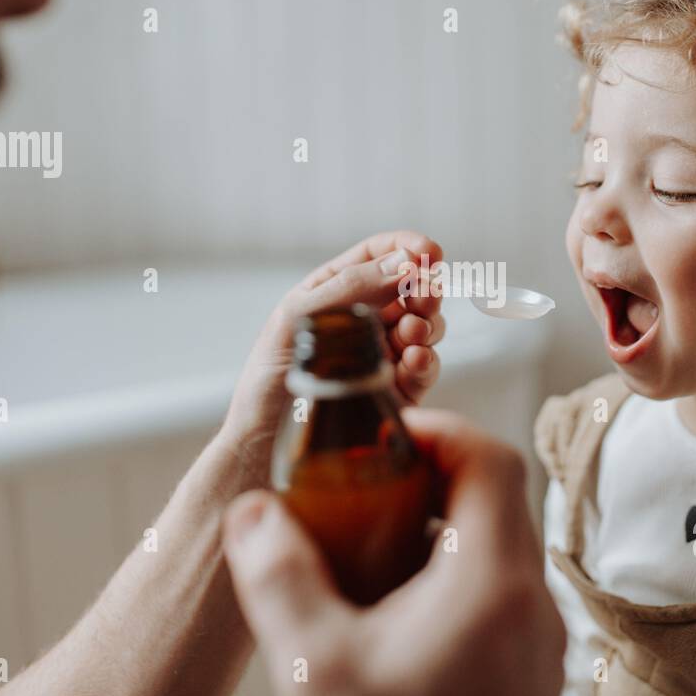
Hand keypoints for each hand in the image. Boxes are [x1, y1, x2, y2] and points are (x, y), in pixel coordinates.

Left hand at [215, 231, 445, 486]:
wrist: (264, 448)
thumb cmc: (267, 381)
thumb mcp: (296, 320)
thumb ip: (349, 288)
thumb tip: (401, 263)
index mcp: (334, 292)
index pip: (379, 256)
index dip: (408, 248)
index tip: (431, 252)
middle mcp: (362, 320)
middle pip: (411, 289)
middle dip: (425, 287)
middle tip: (424, 295)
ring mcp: (380, 355)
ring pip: (425, 327)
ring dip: (427, 324)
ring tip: (412, 334)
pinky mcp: (394, 392)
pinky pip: (424, 368)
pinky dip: (427, 359)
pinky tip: (414, 361)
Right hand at [221, 409, 565, 695]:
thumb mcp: (313, 667)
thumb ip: (277, 576)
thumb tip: (251, 512)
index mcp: (494, 581)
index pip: (489, 457)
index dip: (434, 431)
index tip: (380, 439)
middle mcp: (532, 602)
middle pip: (495, 497)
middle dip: (425, 479)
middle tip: (363, 488)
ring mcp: (538, 639)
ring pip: (497, 546)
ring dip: (437, 529)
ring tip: (368, 548)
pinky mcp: (528, 670)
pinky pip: (497, 592)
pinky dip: (450, 577)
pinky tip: (392, 612)